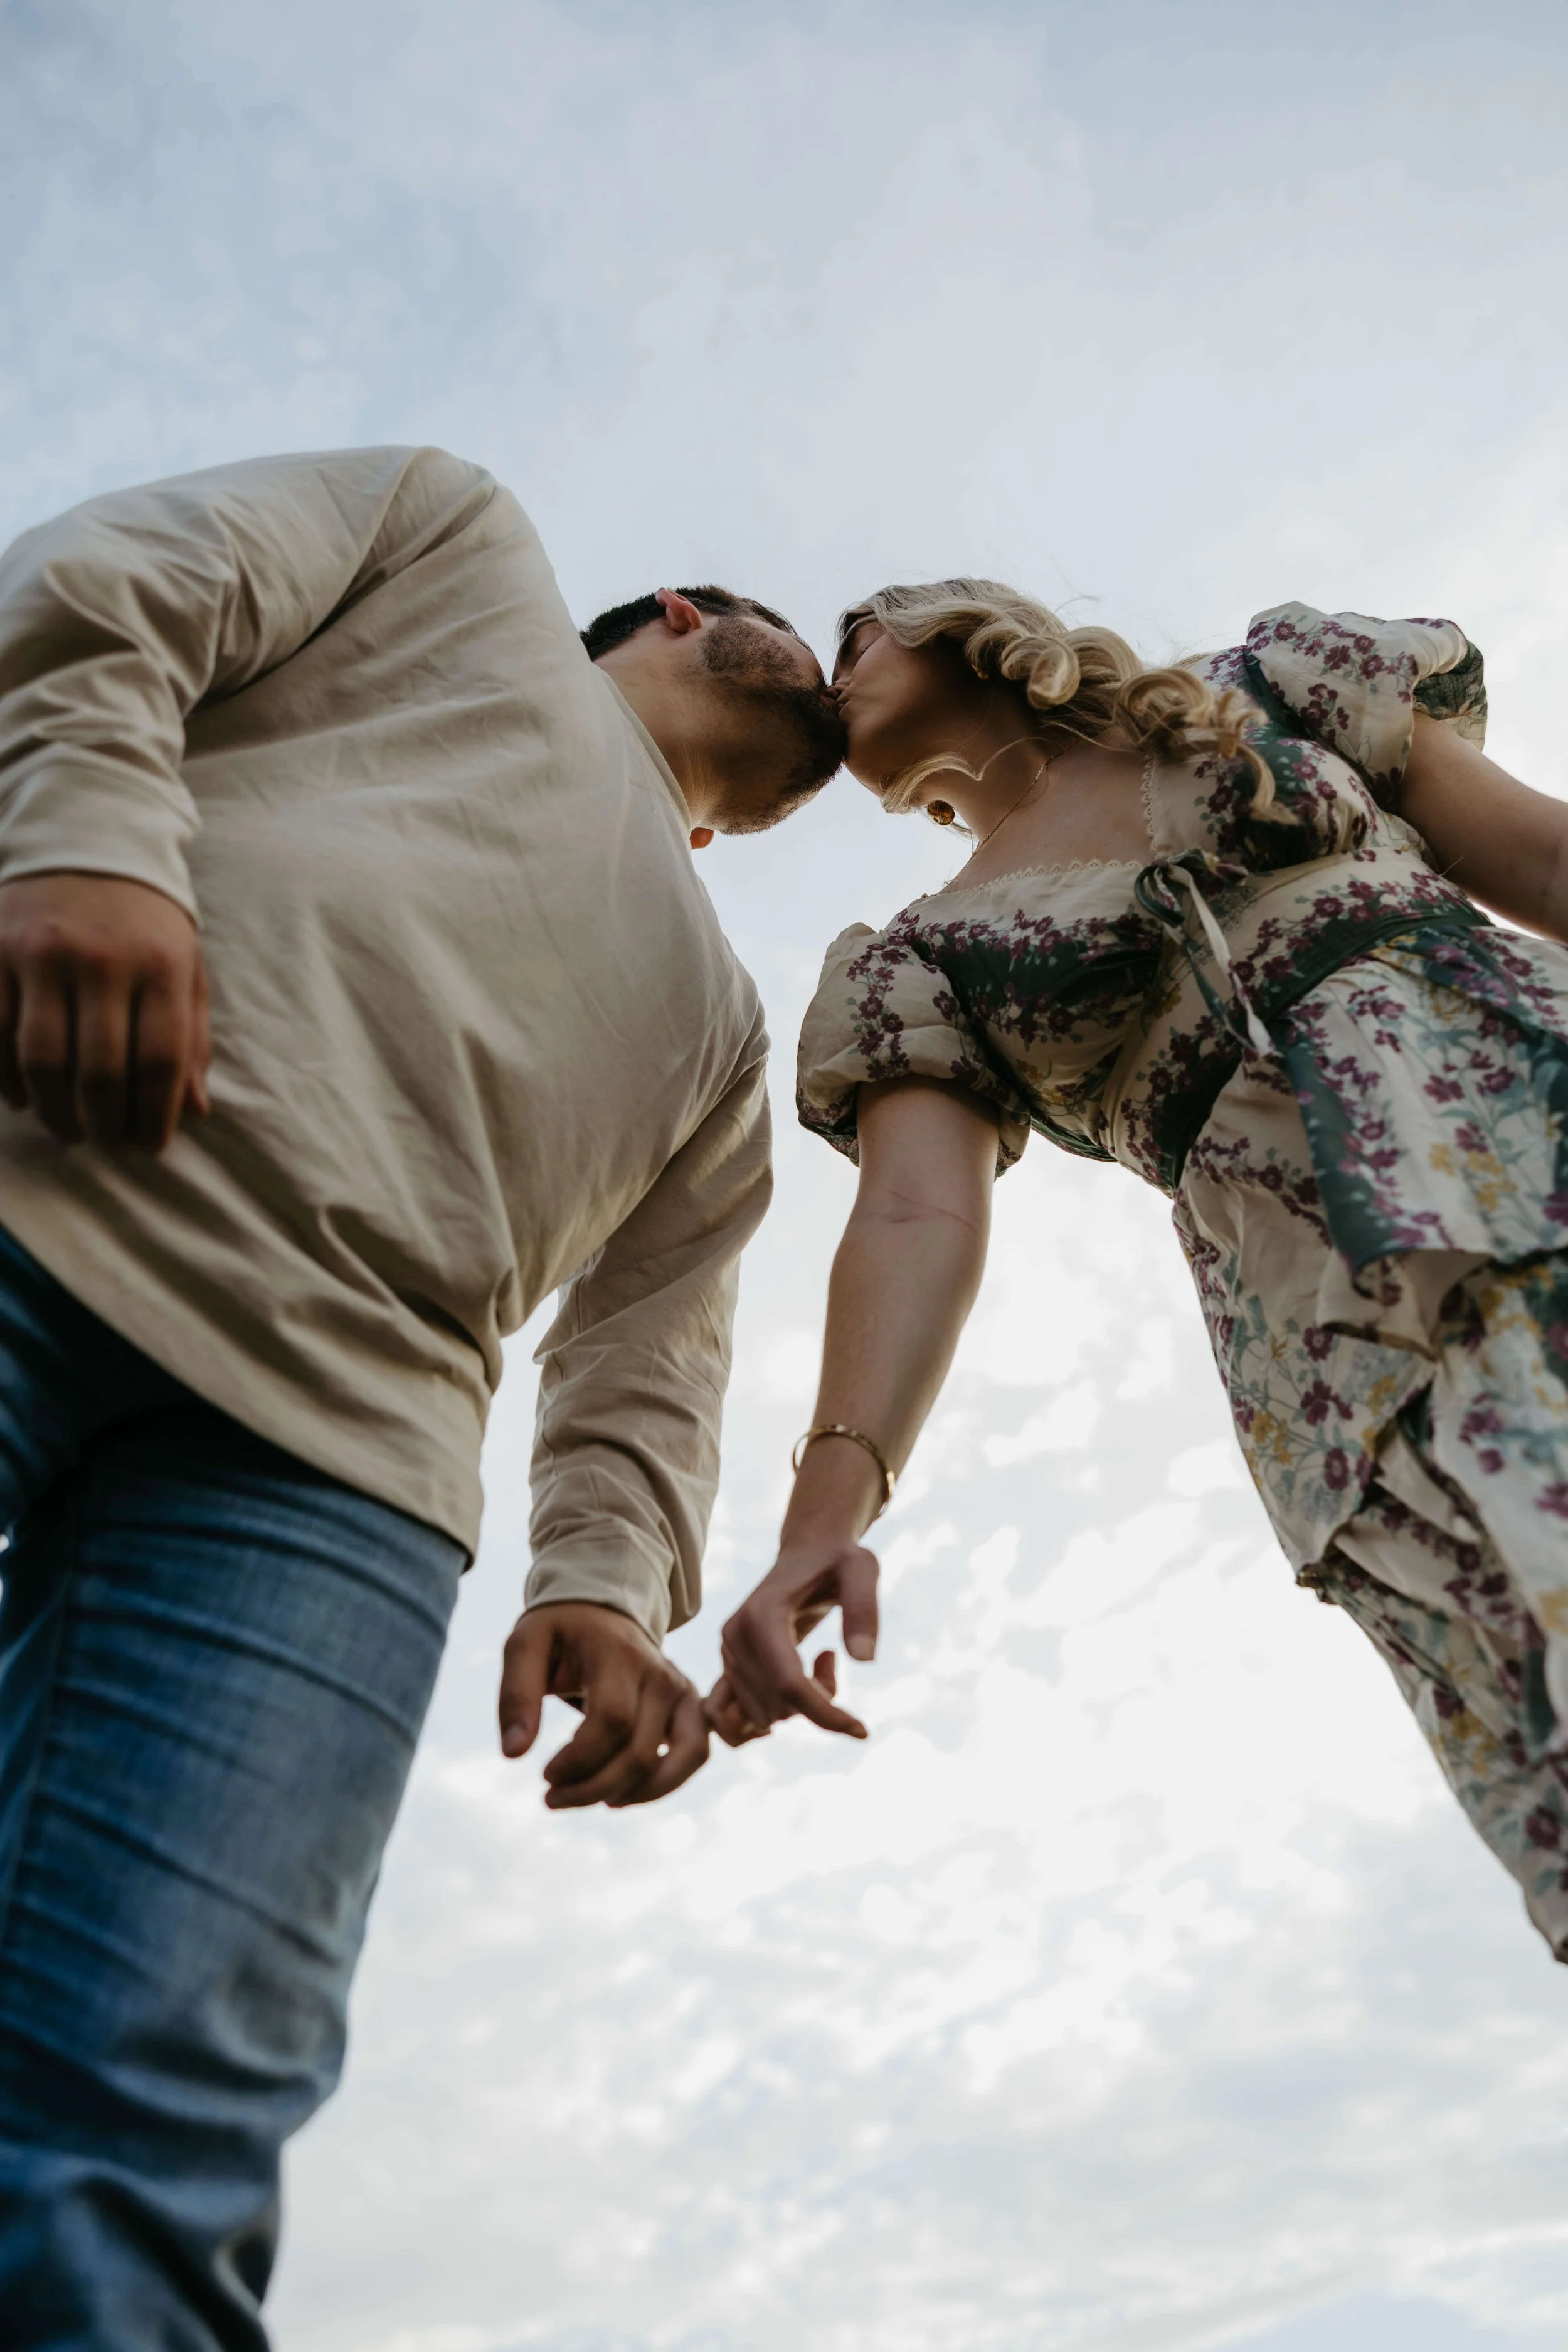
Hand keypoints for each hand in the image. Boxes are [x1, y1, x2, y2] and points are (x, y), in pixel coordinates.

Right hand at [0, 872, 210, 1149]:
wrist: (88, 836)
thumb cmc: (146, 919)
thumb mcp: (186, 967)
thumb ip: (191, 1038)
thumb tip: (195, 1111)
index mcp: (162, 965)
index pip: (160, 1061)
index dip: (155, 1116)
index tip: (149, 1146)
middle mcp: (102, 961)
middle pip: (100, 1071)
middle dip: (104, 1123)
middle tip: (106, 1143)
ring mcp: (42, 955)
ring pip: (42, 1061)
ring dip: (54, 1110)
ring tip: (68, 1130)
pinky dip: (6, 1078)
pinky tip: (23, 1098)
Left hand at [497, 1599, 709, 1808]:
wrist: (601, 1609)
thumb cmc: (559, 1632)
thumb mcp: (524, 1647)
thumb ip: (516, 1696)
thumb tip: (513, 1754)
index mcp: (618, 1654)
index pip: (612, 1721)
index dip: (578, 1760)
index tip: (545, 1774)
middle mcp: (660, 1672)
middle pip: (640, 1751)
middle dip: (593, 1788)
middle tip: (552, 1797)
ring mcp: (681, 1689)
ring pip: (681, 1758)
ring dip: (636, 1794)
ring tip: (592, 1799)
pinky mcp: (691, 1705)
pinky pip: (695, 1754)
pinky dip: (664, 1784)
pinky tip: (621, 1793)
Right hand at [716, 1536, 879, 1742]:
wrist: (808, 1554)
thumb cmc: (838, 1561)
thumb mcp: (863, 1569)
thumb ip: (864, 1608)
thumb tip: (863, 1659)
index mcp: (761, 1615)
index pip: (788, 1685)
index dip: (826, 1715)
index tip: (863, 1729)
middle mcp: (734, 1637)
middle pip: (779, 1707)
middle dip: (819, 1703)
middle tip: (834, 1656)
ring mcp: (727, 1654)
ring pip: (764, 1716)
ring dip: (801, 1706)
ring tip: (817, 1660)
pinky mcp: (728, 1667)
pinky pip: (736, 1720)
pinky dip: (775, 1715)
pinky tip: (797, 1687)